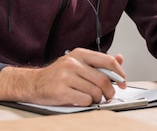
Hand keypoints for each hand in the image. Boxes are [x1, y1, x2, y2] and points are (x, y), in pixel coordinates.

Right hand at [0, 48, 126, 105]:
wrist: (34, 83)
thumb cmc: (59, 74)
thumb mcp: (79, 62)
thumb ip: (99, 61)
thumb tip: (120, 58)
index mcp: (79, 53)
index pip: (108, 61)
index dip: (119, 73)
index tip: (123, 82)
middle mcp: (73, 62)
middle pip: (103, 79)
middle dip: (109, 91)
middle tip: (108, 95)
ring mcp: (65, 76)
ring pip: (95, 92)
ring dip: (98, 99)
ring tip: (93, 98)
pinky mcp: (60, 90)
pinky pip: (85, 100)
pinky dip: (87, 103)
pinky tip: (81, 100)